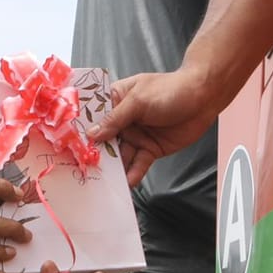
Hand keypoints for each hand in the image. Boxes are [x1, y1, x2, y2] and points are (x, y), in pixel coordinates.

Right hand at [92, 70, 221, 187]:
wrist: (204, 98)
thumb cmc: (171, 89)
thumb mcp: (139, 100)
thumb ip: (115, 118)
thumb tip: (93, 133)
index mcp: (115, 100)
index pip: (92, 116)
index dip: (81, 129)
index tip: (68, 144)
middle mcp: (123, 120)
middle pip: (103, 140)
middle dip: (94, 153)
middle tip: (84, 168)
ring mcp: (136, 135)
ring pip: (120, 155)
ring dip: (112, 167)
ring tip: (103, 181)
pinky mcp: (150, 149)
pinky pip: (138, 164)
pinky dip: (133, 174)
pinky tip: (127, 183)